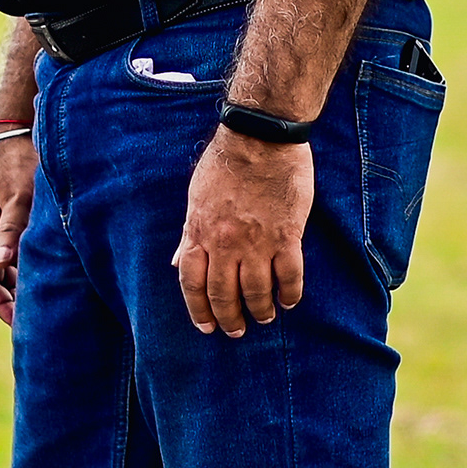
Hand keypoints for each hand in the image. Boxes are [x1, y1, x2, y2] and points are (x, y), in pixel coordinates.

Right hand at [0, 135, 35, 324]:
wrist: (23, 135)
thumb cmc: (21, 164)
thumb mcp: (18, 198)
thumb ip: (10, 231)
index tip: (17, 322)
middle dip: (11, 303)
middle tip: (34, 324)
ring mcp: (5, 231)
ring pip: (9, 269)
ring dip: (22, 288)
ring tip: (45, 307)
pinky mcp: (20, 225)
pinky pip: (22, 255)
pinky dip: (32, 270)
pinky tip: (53, 279)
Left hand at [175, 130, 309, 335]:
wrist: (261, 137)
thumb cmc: (225, 162)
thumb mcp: (196, 197)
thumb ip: (188, 233)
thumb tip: (177, 262)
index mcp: (199, 232)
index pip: (192, 284)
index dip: (198, 310)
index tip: (206, 326)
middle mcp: (225, 243)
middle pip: (223, 294)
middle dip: (229, 318)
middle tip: (236, 330)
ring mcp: (257, 242)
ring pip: (256, 291)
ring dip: (260, 310)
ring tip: (264, 317)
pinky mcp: (287, 236)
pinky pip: (289, 276)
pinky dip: (289, 293)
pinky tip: (289, 301)